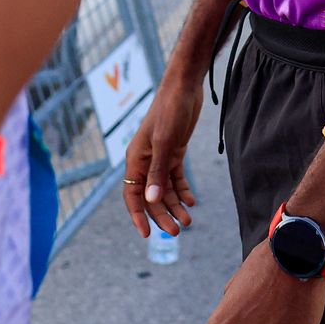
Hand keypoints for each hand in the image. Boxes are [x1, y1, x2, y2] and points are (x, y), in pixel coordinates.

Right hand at [122, 72, 202, 235]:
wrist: (184, 88)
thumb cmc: (170, 111)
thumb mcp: (165, 142)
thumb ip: (158, 172)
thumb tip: (152, 200)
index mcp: (136, 159)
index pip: (132, 195)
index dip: (138, 216)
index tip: (147, 235)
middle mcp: (145, 161)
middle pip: (151, 196)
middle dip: (162, 215)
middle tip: (178, 231)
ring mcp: (160, 157)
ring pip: (164, 189)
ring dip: (175, 205)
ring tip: (188, 220)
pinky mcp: (174, 152)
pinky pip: (175, 178)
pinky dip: (182, 191)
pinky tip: (192, 201)